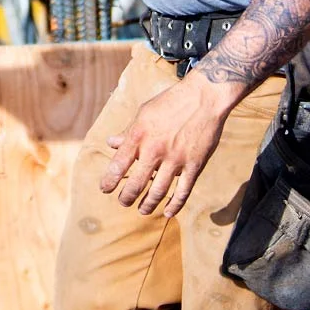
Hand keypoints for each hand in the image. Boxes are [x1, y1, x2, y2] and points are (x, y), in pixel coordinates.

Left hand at [100, 72, 239, 216]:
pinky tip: (169, 212)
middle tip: (123, 202)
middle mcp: (155, 149)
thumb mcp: (144, 112)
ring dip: (148, 204)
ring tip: (142, 210)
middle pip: (136, 183)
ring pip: (158, 191)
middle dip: (127, 197)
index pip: (118, 164)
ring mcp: (175, 159)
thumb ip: (128, 131)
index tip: (105, 189)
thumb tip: (111, 143)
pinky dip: (175, 205)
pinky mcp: (194, 165)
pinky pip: (183, 191)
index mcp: (139, 135)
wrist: (203, 97)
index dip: (109, 181)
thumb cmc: (171, 102)